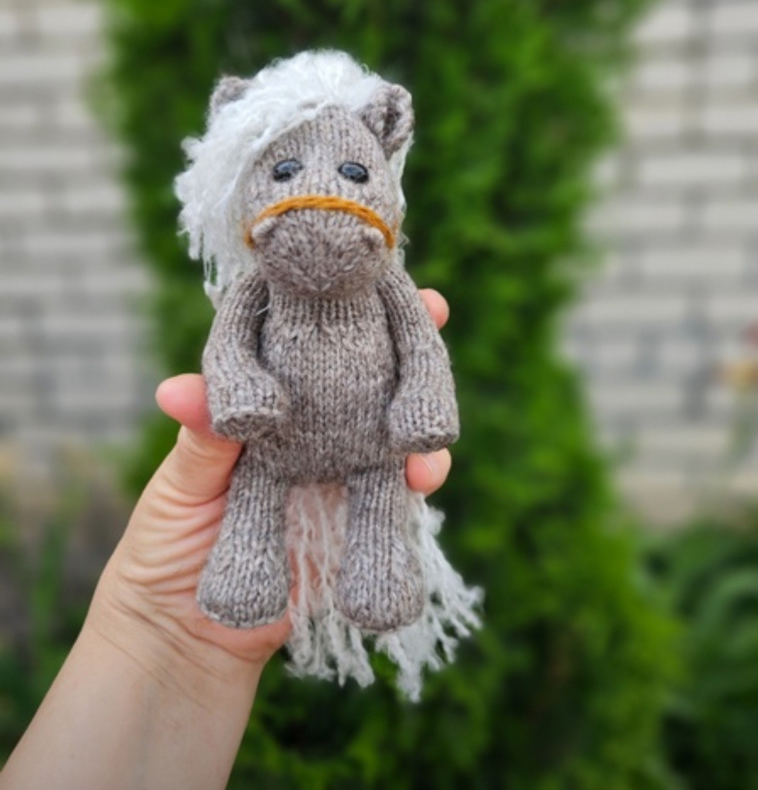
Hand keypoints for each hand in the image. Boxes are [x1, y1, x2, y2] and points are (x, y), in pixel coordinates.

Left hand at [89, 289, 452, 682]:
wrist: (183, 640)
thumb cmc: (165, 546)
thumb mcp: (178, 488)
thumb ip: (200, 442)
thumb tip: (178, 390)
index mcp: (264, 404)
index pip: (305, 342)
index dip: (339, 309)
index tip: (369, 276)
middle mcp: (308, 426)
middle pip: (365, 371)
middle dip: (402, 340)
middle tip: (432, 310)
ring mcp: (337, 469)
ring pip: (390, 427)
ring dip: (415, 417)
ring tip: (423, 428)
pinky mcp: (357, 517)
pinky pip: (395, 492)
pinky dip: (414, 481)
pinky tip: (421, 478)